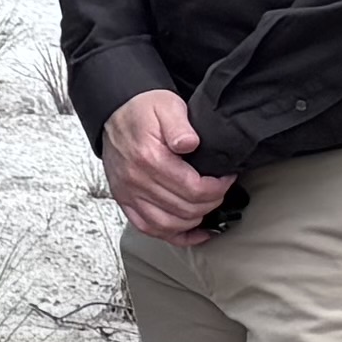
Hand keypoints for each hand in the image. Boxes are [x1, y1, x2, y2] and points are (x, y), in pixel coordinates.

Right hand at [102, 88, 234, 240]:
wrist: (115, 111)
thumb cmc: (143, 109)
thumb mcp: (167, 106)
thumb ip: (180, 125)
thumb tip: (189, 143)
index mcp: (149, 158)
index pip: (193, 189)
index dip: (218, 188)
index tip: (226, 178)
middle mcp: (136, 180)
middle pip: (184, 209)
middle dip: (211, 202)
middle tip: (220, 190)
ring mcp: (128, 193)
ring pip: (167, 225)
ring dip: (194, 220)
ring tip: (207, 207)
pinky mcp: (125, 200)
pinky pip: (148, 228)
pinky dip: (173, 235)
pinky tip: (192, 232)